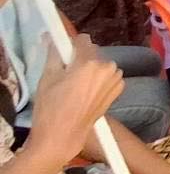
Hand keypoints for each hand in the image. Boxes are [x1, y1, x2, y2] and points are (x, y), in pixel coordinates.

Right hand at [28, 36, 122, 164]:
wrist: (63, 135)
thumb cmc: (51, 107)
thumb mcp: (47, 77)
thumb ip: (55, 53)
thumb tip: (54, 38)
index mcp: (89, 62)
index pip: (83, 40)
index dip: (71, 45)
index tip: (64, 53)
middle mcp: (107, 68)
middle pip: (93, 52)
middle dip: (81, 58)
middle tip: (68, 74)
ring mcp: (116, 79)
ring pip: (102, 64)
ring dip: (92, 69)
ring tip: (78, 86)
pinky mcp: (119, 90)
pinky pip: (109, 76)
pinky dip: (100, 79)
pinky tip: (88, 93)